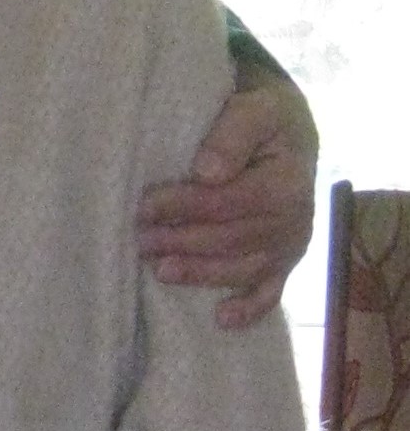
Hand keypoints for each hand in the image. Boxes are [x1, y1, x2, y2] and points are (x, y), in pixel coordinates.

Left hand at [137, 73, 317, 329]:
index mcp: (287, 183)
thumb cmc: (265, 123)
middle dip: (180, 240)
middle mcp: (292, 221)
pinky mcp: (283, 266)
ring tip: (159, 270)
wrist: (290, 139)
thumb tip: (205, 172)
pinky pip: (269, 294)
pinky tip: (221, 320)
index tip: (143, 205)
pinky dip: (248, 310)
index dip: (183, 205)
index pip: (227, 201)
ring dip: (199, 273)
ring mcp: (288, 248)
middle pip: (228, 238)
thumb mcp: (256, 110)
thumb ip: (233, 133)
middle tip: (138, 240)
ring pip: (239, 269)